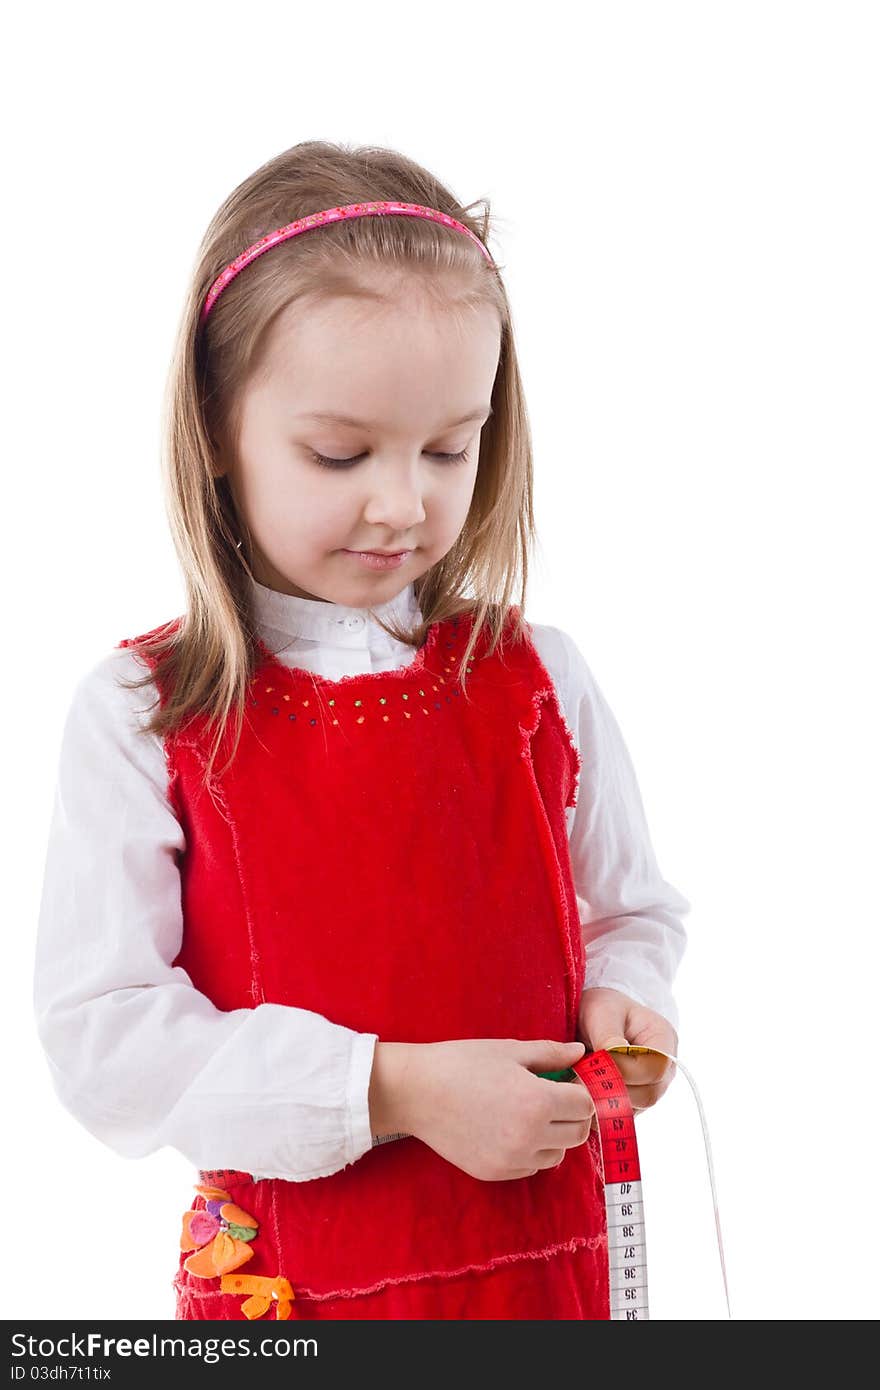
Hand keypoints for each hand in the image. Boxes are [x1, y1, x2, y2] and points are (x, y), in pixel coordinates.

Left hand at [577, 987, 677, 1129]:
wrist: (594, 1015)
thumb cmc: (601, 1007)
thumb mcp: (601, 1012)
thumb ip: (608, 1035)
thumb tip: (613, 1056)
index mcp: (663, 1039)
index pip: (656, 1069)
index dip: (627, 1073)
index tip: (596, 1065)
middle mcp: (664, 1066)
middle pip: (649, 1094)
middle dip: (613, 1091)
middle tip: (580, 1080)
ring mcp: (652, 1085)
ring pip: (635, 1108)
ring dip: (605, 1101)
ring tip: (578, 1084)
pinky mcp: (635, 1099)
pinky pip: (622, 1115)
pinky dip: (601, 1109)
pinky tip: (582, 1094)